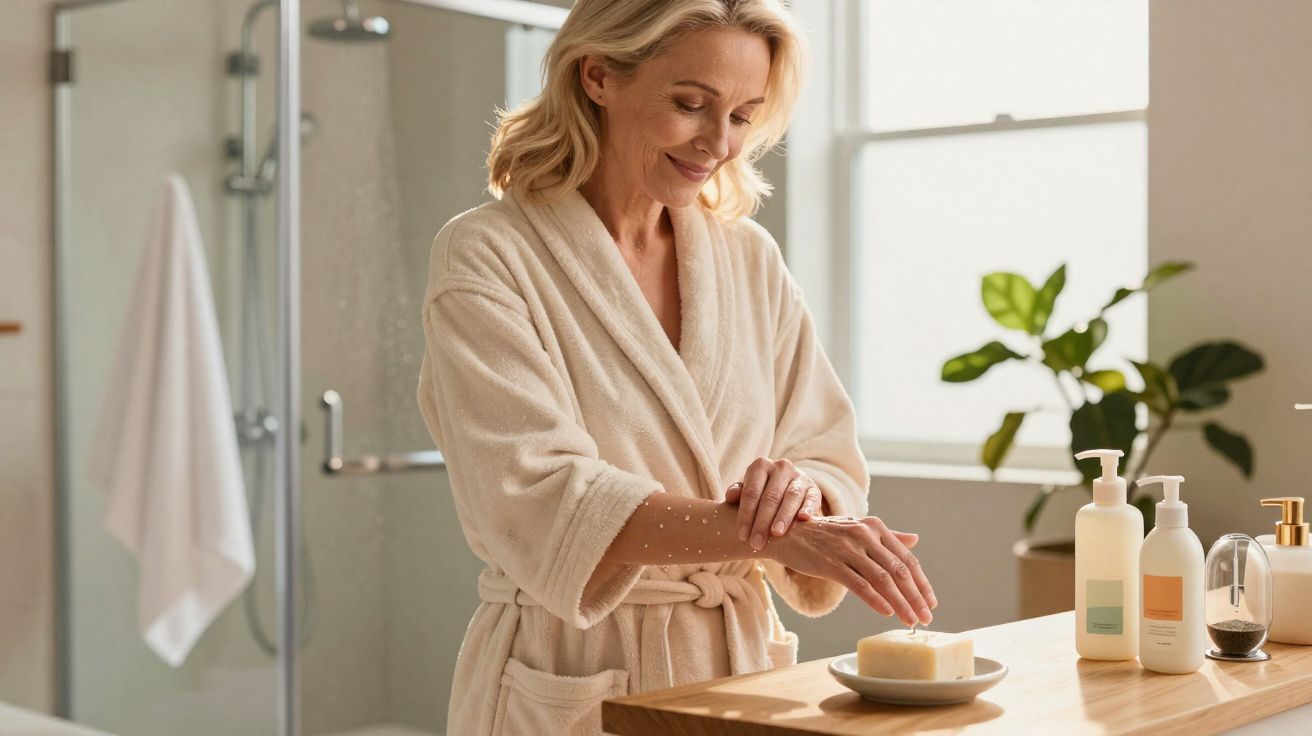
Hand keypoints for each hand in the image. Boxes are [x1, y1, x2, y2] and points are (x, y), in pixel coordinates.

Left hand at [724, 457, 822, 550]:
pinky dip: (807, 508)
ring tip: (776, 533)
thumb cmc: (761, 495)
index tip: (742, 535)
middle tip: (756, 542)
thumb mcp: (749, 492)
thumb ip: (738, 494)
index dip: (745, 514)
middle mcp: (781, 467)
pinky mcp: (814, 488)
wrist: (788, 491)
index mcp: (760, 466)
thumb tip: (730, 496)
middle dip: (762, 522)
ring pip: (791, 496)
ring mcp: (799, 477)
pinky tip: (803, 519)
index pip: (751, 492)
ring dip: (783, 516)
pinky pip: (811, 498)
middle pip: (770, 496)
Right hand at [765, 514, 936, 626]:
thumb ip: (886, 536)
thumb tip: (915, 541)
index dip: (922, 582)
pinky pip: (859, 584)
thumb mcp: (856, 528)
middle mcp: (864, 534)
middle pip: (899, 570)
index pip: (906, 558)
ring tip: (911, 621)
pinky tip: (887, 612)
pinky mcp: (830, 563)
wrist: (786, 533)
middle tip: (926, 618)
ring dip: (901, 603)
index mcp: (874, 526)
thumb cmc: (824, 534)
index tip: (931, 602)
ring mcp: (847, 549)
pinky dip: (876, 600)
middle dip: (916, 597)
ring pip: (883, 580)